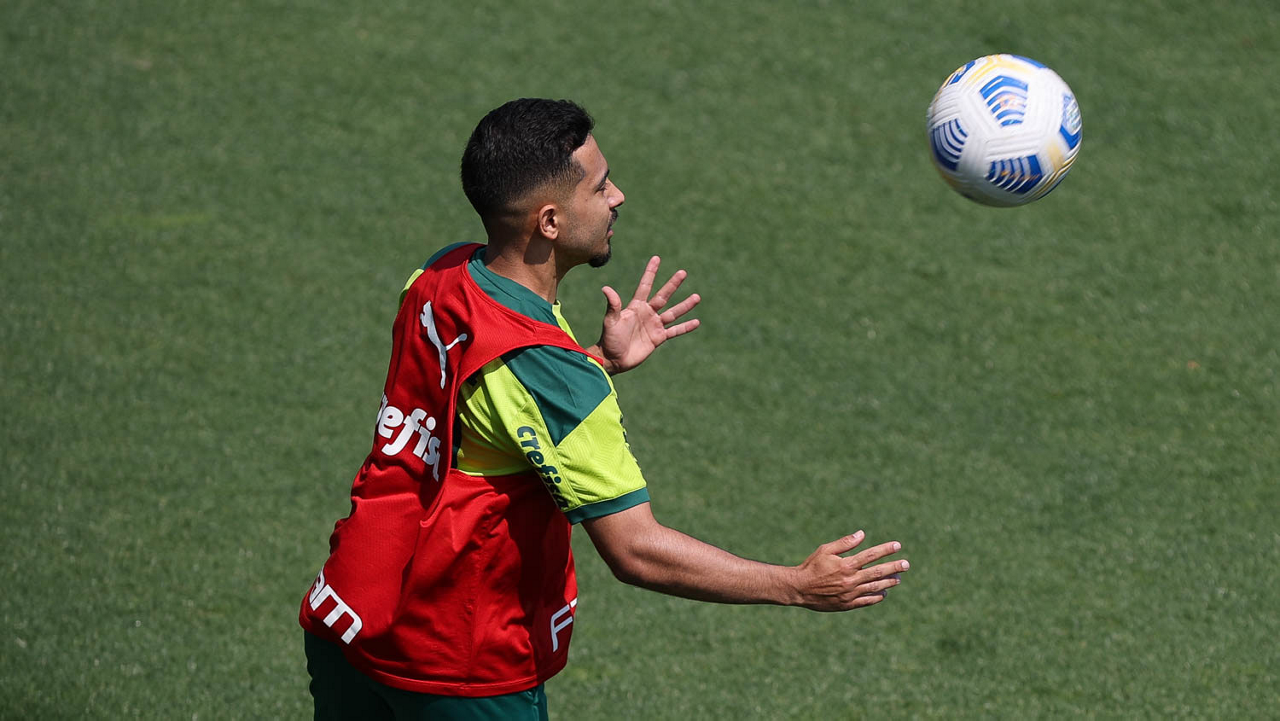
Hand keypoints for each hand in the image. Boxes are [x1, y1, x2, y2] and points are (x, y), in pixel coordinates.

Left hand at [589, 256, 700, 374]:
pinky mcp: (658, 338)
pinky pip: (675, 331)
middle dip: (673, 284)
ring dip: (685, 305)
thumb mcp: (611, 321)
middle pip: (663, 296)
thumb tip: (606, 288)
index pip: (645, 286)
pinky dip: (685, 327)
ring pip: (673, 313)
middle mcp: (647, 313)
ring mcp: (654, 325)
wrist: (613, 359)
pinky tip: (696, 322)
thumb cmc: (609, 339)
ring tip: (697, 297)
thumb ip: (613, 306)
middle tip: (683, 272)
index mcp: (636, 306)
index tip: (656, 258)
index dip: (651, 272)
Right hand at [792, 531, 907, 611]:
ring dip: (889, 582)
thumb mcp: (826, 550)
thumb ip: (845, 543)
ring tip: (899, 578)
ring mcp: (850, 593)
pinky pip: (867, 601)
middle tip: (906, 564)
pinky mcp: (847, 604)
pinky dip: (877, 596)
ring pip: (875, 587)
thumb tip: (862, 534)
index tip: (897, 546)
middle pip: (878, 572)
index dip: (885, 550)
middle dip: (894, 567)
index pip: (870, 555)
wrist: (800, 589)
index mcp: (846, 565)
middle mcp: (850, 579)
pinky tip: (884, 592)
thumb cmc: (812, 566)